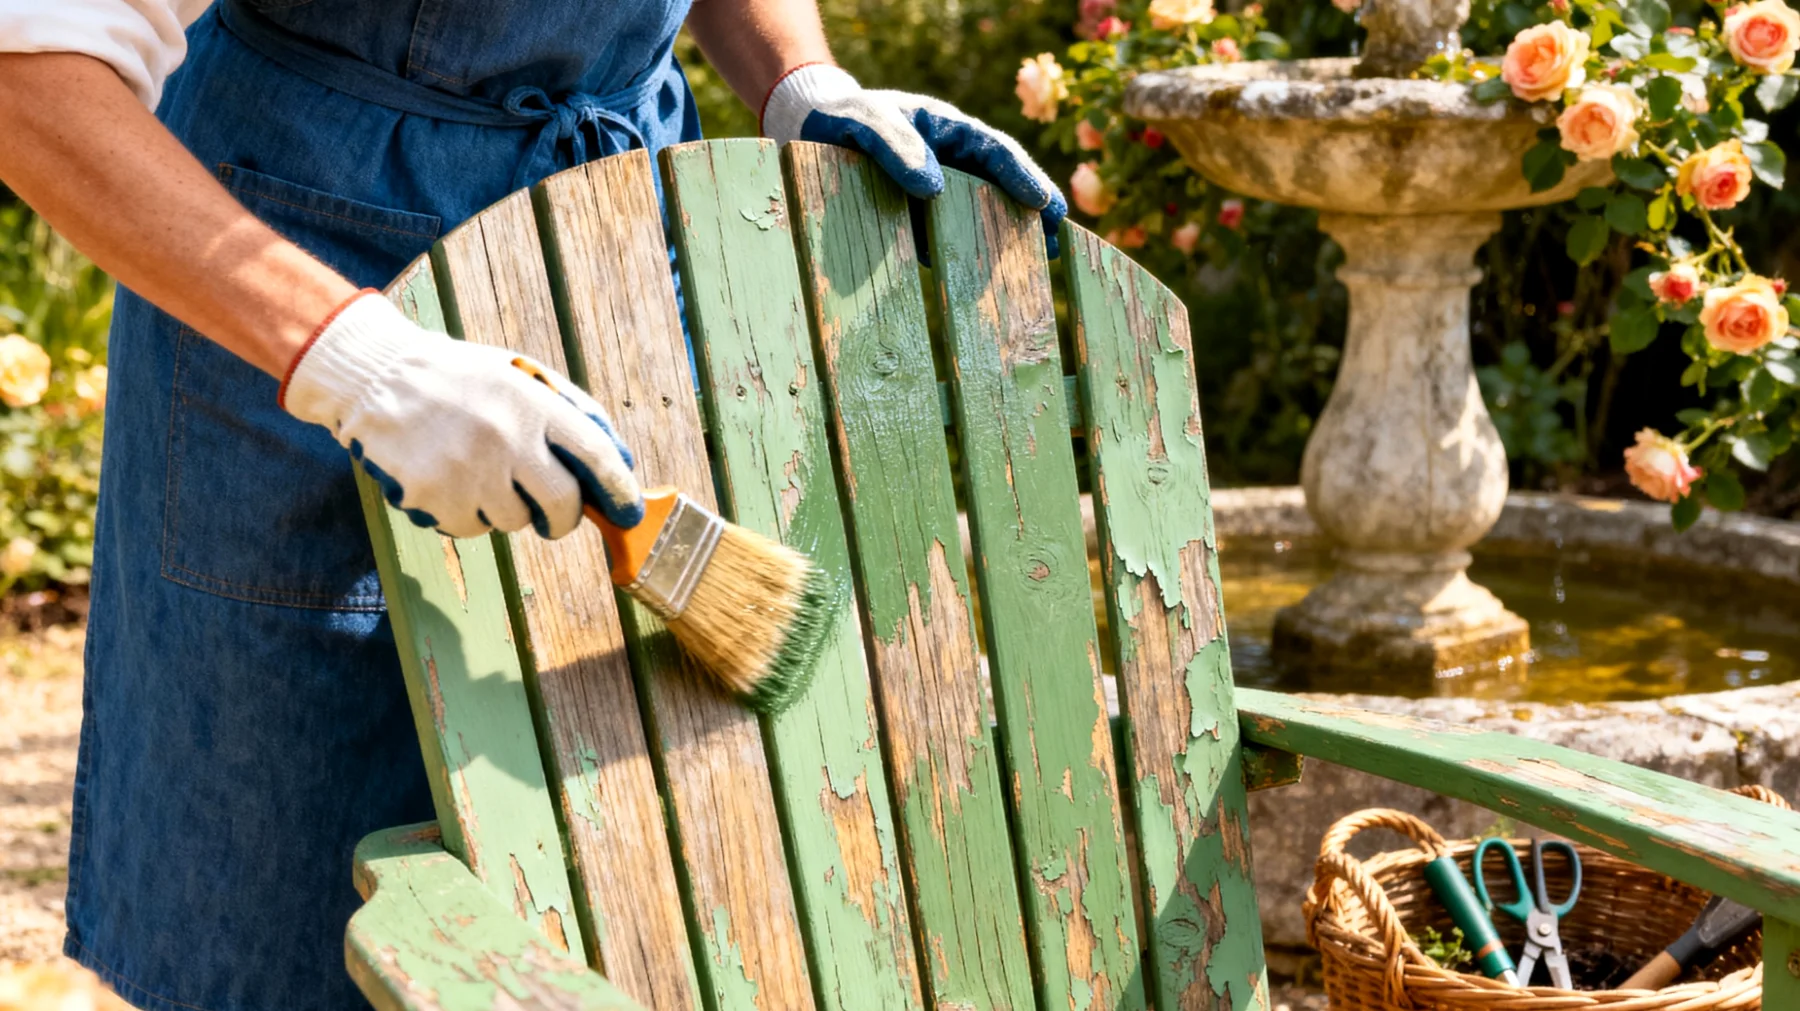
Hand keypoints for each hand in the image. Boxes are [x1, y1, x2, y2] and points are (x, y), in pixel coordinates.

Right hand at [282, 292, 642, 537]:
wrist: (376, 376)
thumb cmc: (459, 379)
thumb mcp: (520, 375)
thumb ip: (572, 412)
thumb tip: (620, 461)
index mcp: (532, 404)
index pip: (595, 455)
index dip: (619, 490)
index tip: (628, 512)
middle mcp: (505, 438)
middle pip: (562, 504)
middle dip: (565, 519)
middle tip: (555, 518)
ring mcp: (467, 471)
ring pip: (514, 521)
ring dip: (508, 509)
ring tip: (479, 471)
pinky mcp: (433, 497)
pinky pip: (472, 528)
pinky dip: (468, 514)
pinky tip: (450, 479)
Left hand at [762, 64, 1067, 256]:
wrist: (811, 135)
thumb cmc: (842, 120)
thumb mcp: (865, 122)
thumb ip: (894, 146)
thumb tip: (933, 187)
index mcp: (948, 130)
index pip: (994, 151)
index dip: (1022, 176)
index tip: (1044, 204)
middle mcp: (951, 162)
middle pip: (1000, 187)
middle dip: (1031, 212)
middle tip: (1059, 241)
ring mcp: (938, 195)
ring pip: (980, 217)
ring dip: (1008, 240)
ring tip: (1038, 266)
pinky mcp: (919, 224)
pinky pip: (948, 241)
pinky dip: (966, 261)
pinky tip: (978, 287)